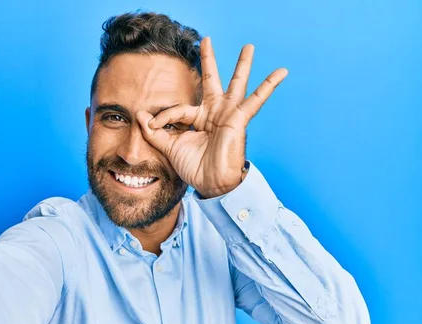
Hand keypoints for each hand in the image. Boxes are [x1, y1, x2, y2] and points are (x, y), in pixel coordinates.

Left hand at [138, 37, 287, 197]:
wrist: (211, 184)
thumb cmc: (195, 168)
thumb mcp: (170, 147)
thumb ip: (155, 132)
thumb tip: (139, 115)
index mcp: (199, 119)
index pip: (179, 108)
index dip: (163, 115)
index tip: (151, 124)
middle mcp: (214, 112)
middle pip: (211, 81)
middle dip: (208, 61)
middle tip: (206, 40)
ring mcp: (228, 114)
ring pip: (236, 84)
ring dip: (242, 65)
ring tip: (249, 47)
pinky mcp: (239, 119)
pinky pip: (256, 99)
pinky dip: (269, 85)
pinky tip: (282, 72)